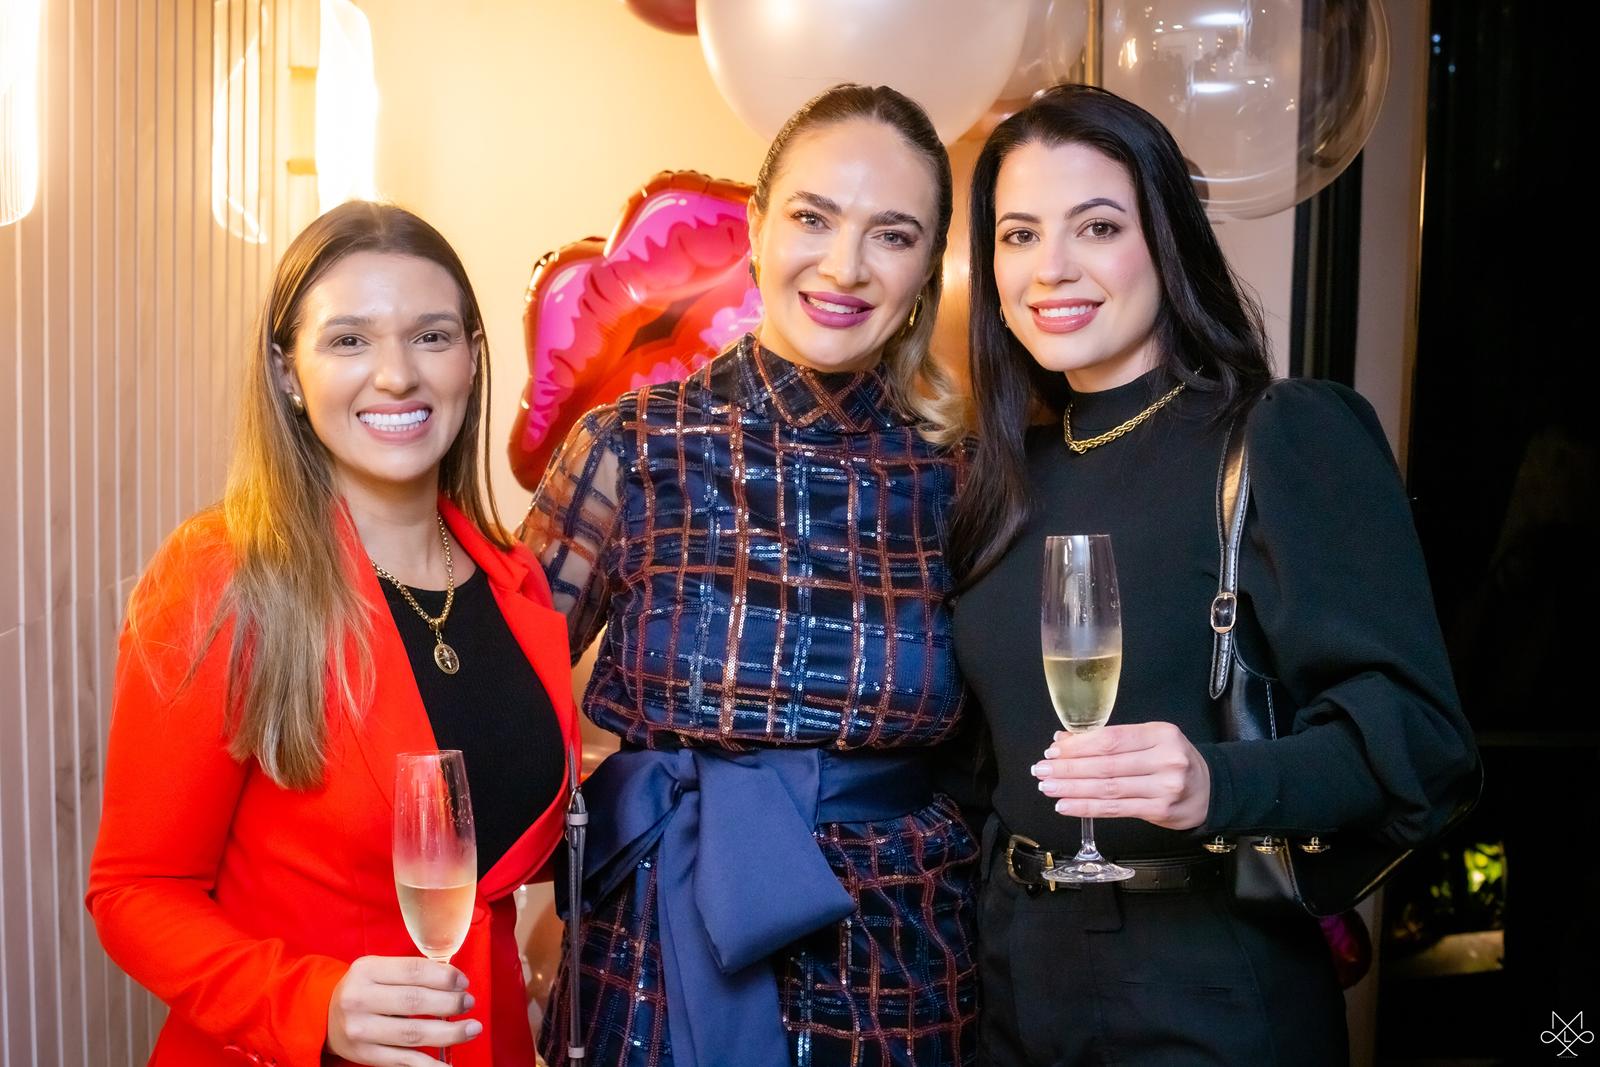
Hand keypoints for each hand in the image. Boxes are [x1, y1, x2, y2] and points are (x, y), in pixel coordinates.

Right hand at [326, 955, 480, 1065]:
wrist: (325, 1016)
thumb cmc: (363, 988)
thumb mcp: (377, 969)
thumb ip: (409, 971)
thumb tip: (453, 979)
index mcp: (366, 970)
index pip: (413, 971)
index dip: (444, 977)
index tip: (463, 982)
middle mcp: (359, 999)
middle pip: (415, 1002)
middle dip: (449, 1003)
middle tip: (468, 1003)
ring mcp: (361, 1030)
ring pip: (413, 1034)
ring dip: (449, 1033)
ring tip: (471, 1029)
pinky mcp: (366, 1055)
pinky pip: (404, 1062)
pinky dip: (430, 1065)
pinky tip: (449, 1065)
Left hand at [1031, 722, 1211, 830]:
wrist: (1211, 790)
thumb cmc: (1172, 761)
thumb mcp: (1150, 740)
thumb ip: (1112, 740)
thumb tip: (1064, 741)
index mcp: (1161, 734)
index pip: (1111, 739)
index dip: (1078, 746)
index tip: (1053, 750)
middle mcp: (1165, 759)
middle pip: (1107, 764)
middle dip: (1069, 767)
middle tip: (1041, 770)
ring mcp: (1164, 787)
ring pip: (1108, 788)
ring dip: (1072, 788)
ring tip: (1047, 787)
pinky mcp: (1160, 811)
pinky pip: (1116, 809)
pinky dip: (1087, 807)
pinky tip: (1066, 805)